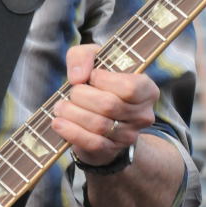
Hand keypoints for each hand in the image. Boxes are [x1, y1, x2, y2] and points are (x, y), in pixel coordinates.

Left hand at [51, 44, 158, 165]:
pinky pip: (91, 143)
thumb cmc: (98, 83)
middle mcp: (143, 114)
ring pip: (99, 125)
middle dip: (82, 96)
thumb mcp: (93, 59)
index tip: (92, 76)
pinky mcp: (111, 150)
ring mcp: (129, 135)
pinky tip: (58, 123)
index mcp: (147, 90)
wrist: (98, 117)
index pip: (129, 87)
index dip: (104, 80)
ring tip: (60, 106)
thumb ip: (83, 56)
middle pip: (109, 105)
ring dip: (72, 113)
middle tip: (72, 93)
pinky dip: (71, 131)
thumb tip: (78, 77)